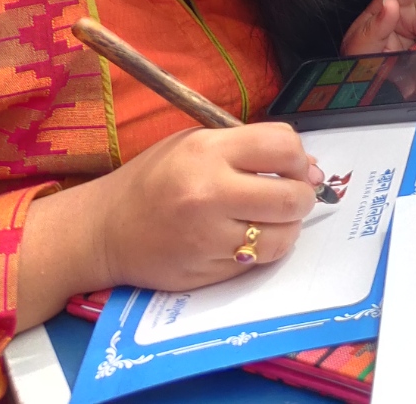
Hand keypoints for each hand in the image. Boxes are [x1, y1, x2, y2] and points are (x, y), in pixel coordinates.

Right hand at [20, 120, 322, 317]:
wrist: (103, 230)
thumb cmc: (153, 179)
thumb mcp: (195, 143)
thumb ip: (250, 148)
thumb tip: (312, 168)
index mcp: (207, 152)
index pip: (283, 147)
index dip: (299, 157)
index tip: (295, 166)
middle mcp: (209, 194)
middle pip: (293, 197)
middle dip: (303, 195)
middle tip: (292, 194)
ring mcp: (208, 238)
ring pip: (283, 237)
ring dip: (288, 226)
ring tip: (270, 218)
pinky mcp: (207, 272)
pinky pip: (258, 261)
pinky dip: (263, 249)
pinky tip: (246, 236)